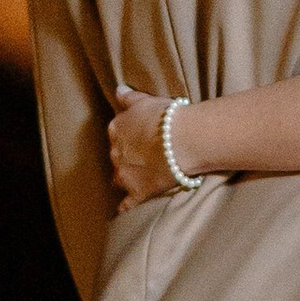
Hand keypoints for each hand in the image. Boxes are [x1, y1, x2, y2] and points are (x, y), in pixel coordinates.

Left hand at [108, 86, 188, 204]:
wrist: (183, 139)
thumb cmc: (167, 117)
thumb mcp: (145, 101)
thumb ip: (129, 97)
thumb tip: (118, 90)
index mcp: (116, 129)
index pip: (117, 134)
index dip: (128, 136)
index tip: (138, 138)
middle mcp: (116, 153)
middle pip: (117, 157)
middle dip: (127, 157)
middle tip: (143, 157)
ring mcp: (126, 174)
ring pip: (119, 178)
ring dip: (125, 178)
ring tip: (136, 179)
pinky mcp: (138, 192)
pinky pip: (127, 203)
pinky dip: (125, 206)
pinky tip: (124, 210)